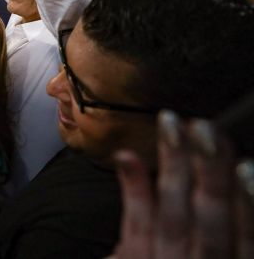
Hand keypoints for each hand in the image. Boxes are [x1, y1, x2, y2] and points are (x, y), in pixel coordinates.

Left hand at [113, 112, 253, 258]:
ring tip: (174, 124)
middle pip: (210, 220)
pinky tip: (129, 156)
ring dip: (173, 167)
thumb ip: (236, 231)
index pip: (245, 238)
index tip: (246, 165)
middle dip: (209, 172)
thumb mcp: (224, 254)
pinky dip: (134, 190)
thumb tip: (244, 177)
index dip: (248, 203)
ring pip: (172, 215)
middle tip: (205, 127)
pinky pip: (134, 226)